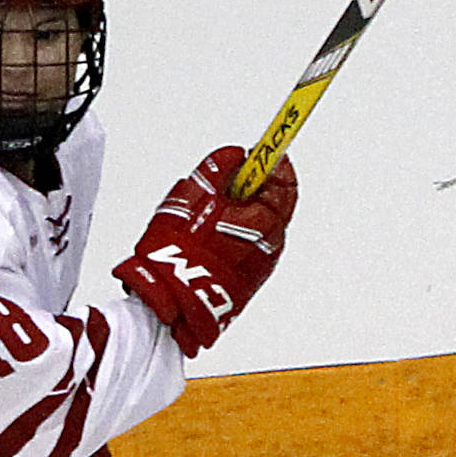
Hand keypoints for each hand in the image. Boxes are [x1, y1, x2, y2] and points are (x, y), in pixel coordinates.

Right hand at [116, 148, 297, 358]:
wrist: (171, 304)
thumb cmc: (177, 253)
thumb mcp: (190, 197)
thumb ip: (216, 170)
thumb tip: (235, 156)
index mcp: (263, 220)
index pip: (284, 182)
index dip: (275, 163)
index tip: (263, 152)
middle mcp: (270, 243)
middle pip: (277, 204)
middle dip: (259, 187)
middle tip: (234, 177)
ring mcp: (262, 264)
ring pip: (264, 226)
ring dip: (248, 212)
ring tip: (216, 208)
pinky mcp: (251, 279)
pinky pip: (253, 246)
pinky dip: (241, 233)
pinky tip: (216, 233)